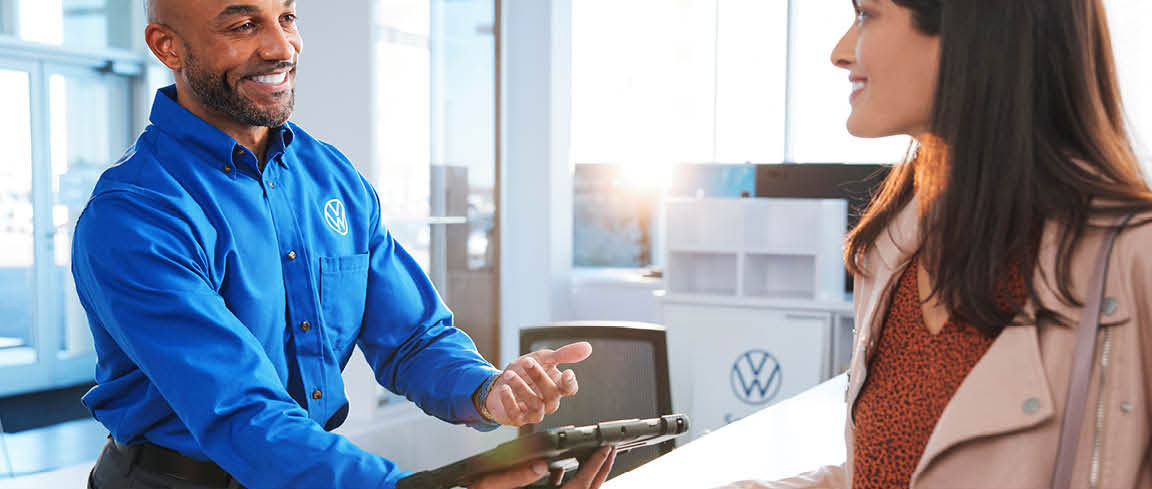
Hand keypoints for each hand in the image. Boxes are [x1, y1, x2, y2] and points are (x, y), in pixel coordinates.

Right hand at [469, 447, 615, 488]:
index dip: (595, 466)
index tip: (605, 449)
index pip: (579, 486)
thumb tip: (540, 464)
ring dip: (587, 475)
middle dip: (600, 470)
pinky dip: (567, 481)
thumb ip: (514, 477)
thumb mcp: (490, 486)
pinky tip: (560, 469)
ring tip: (594, 456)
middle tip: (609, 450)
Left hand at [484, 342, 591, 425]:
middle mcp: (548, 402)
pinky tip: (505, 388)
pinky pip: (516, 413)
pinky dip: (510, 400)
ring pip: (535, 404)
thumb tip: (587, 347)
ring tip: (510, 374)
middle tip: (527, 362)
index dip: (570, 383)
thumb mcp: (543, 358)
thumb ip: (563, 354)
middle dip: (539, 377)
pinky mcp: (518, 418)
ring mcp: (534, 412)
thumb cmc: (524, 372)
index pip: (570, 388)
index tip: (567, 373)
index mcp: (557, 387)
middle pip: (552, 394)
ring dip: (522, 387)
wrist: (500, 382)